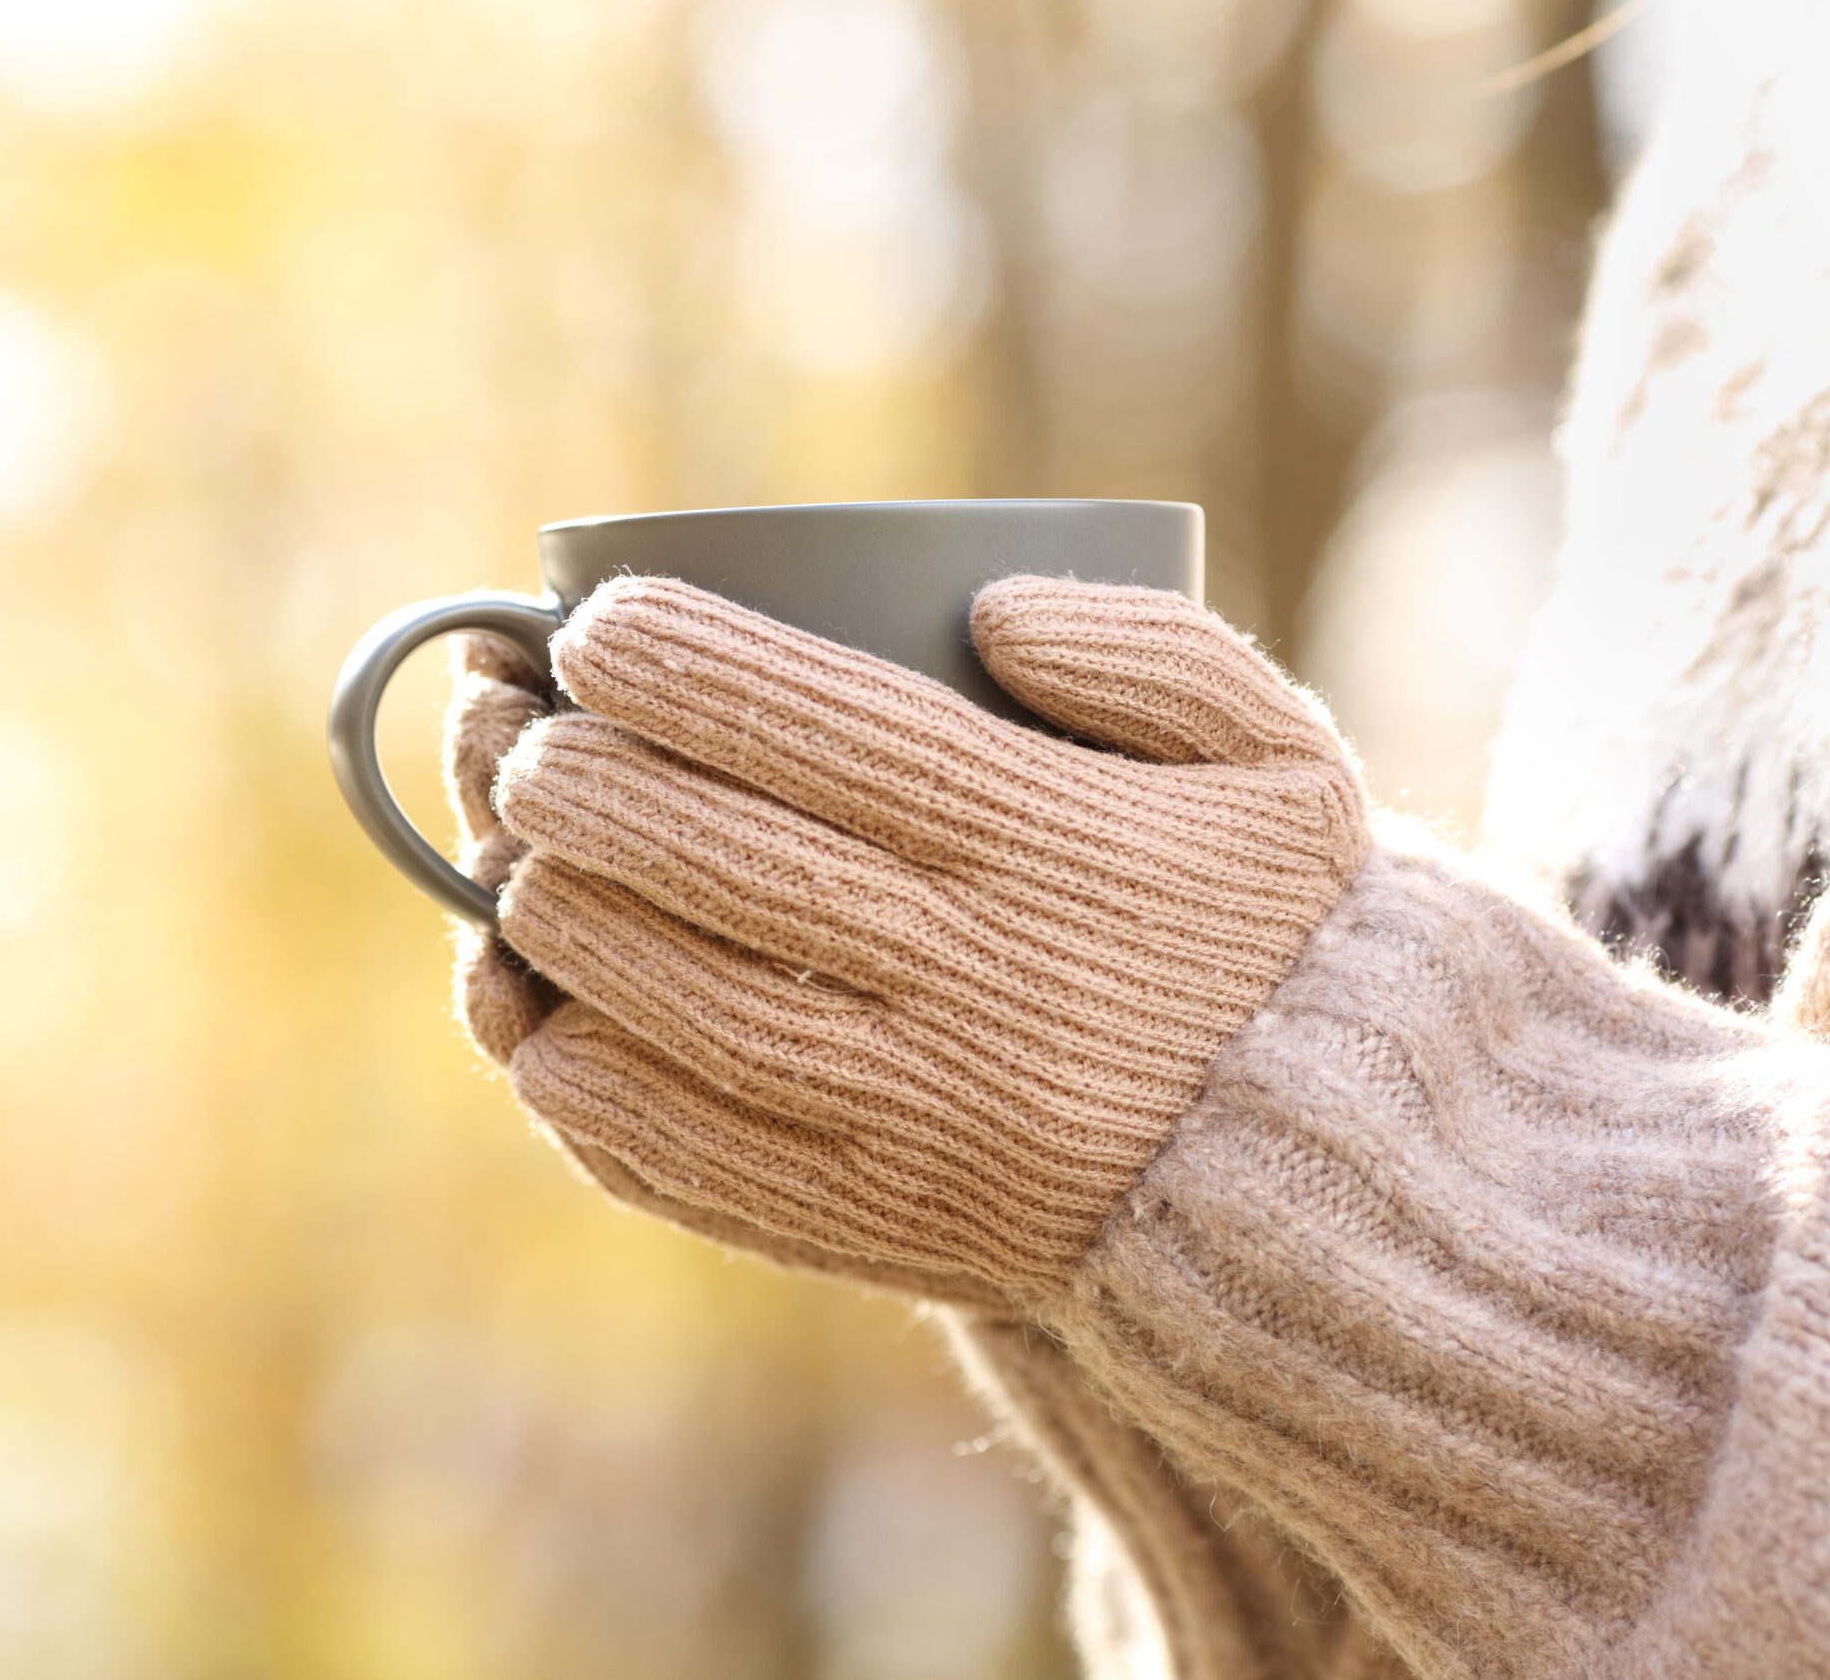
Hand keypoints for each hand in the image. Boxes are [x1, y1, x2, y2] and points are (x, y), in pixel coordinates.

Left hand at [450, 573, 1367, 1302]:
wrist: (1313, 1181)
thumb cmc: (1267, 935)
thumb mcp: (1279, 764)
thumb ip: (1155, 653)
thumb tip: (983, 608)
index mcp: (1053, 844)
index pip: (824, 727)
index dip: (682, 665)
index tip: (594, 626)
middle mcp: (975, 978)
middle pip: (723, 860)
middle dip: (585, 783)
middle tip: (525, 743)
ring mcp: (921, 1115)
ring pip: (685, 1007)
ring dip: (564, 924)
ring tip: (516, 866)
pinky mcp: (883, 1221)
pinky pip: (697, 1161)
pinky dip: (594, 1095)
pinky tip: (540, 1030)